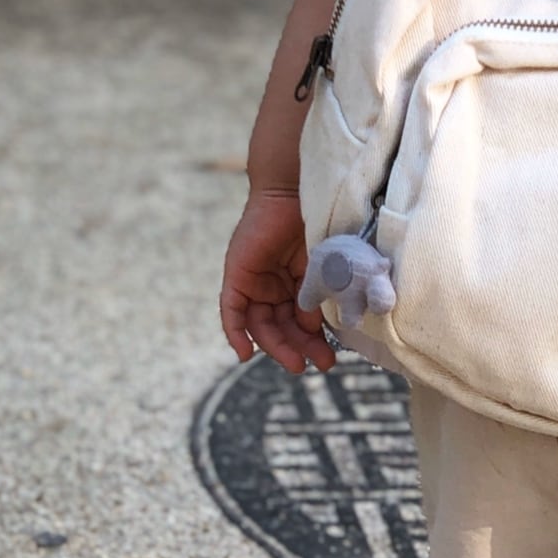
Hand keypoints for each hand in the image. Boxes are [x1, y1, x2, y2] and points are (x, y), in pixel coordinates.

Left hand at [220, 187, 336, 373]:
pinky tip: (245, 354)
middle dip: (299, 347)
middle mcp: (272, 286)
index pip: (298, 321)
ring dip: (276, 346)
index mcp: (294, 284)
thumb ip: (317, 299)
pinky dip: (235, 333)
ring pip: (260, 324)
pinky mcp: (236, 276)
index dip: (310, 341)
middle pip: (280, 326)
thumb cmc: (315, 222)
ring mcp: (253, 282)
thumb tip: (315, 331)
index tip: (326, 359)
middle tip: (318, 365)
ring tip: (297, 363)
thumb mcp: (322, 270)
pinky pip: (231, 312)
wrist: (293, 192)